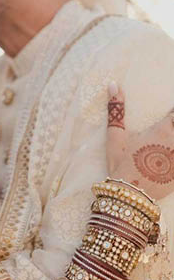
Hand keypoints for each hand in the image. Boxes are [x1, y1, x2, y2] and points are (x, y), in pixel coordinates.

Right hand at [105, 82, 173, 200]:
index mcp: (162, 131)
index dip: (173, 113)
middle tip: (163, 136)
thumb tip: (113, 84)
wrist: (130, 195)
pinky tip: (170, 158)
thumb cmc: (121, 164)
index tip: (168, 116)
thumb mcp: (115, 137)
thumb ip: (116, 110)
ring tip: (165, 146)